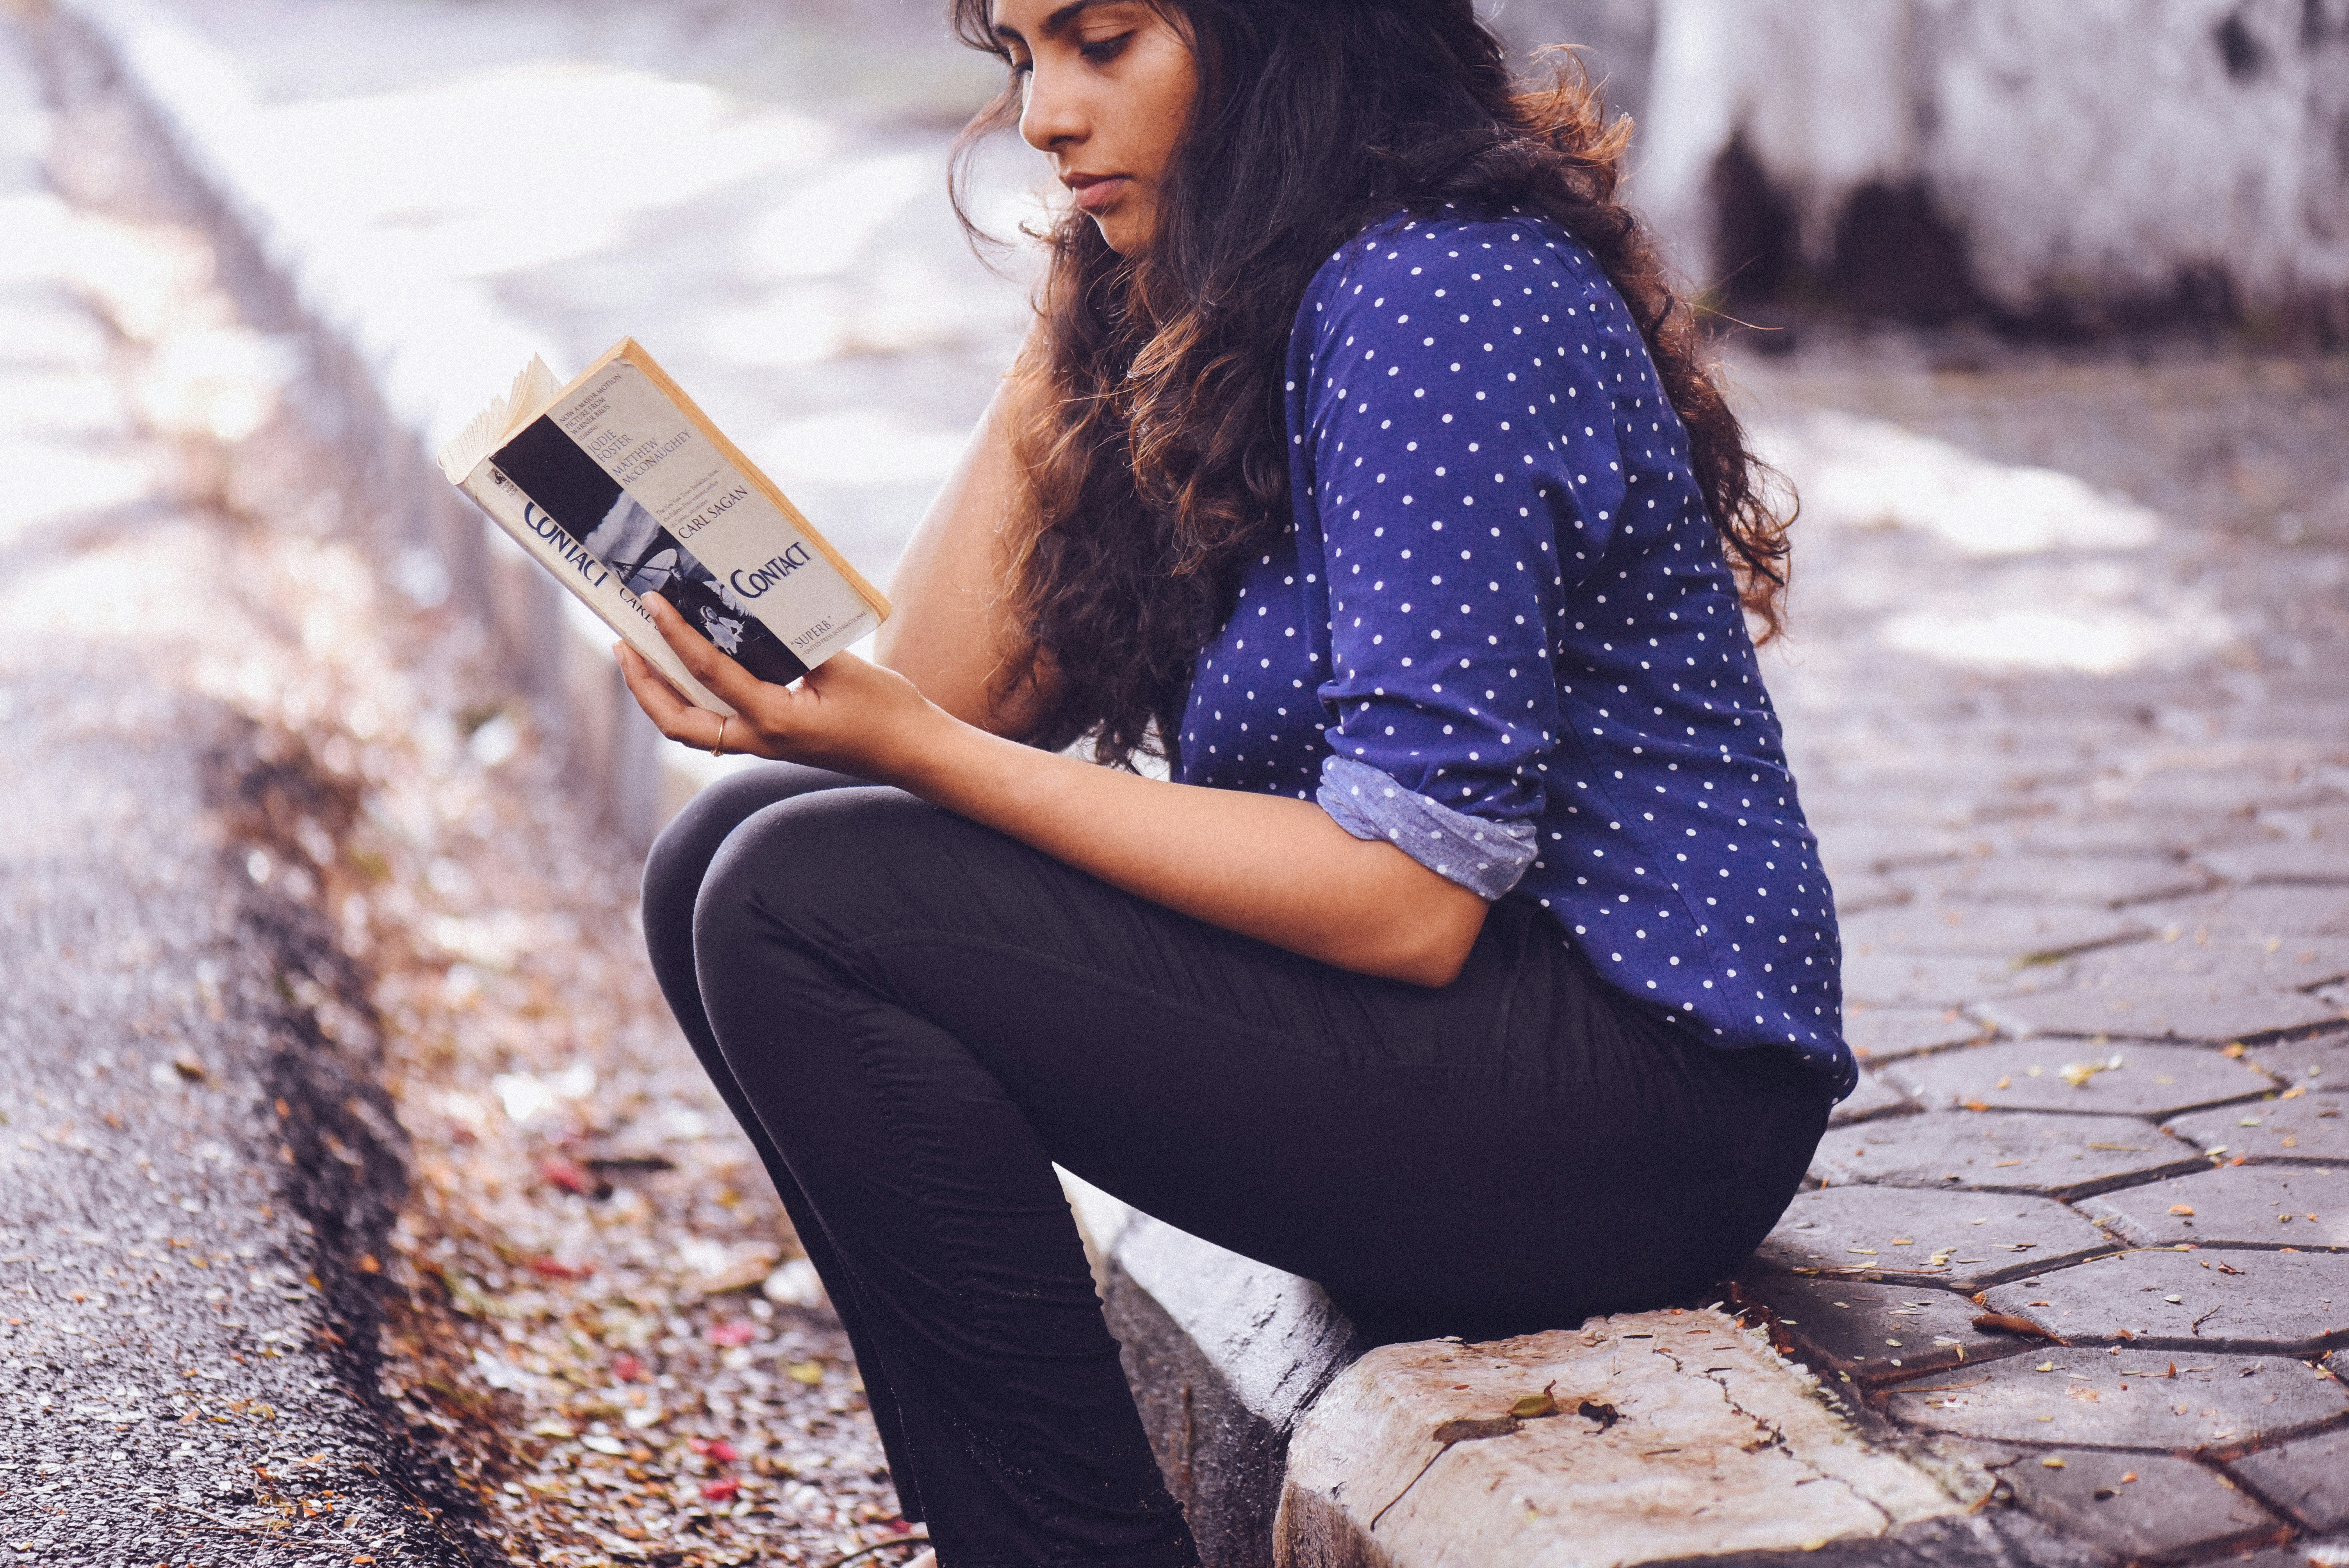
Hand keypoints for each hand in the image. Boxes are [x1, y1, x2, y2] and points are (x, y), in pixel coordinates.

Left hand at [615, 594, 946, 784]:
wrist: (913, 753)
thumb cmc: (888, 711)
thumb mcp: (846, 667)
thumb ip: (797, 643)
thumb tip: (754, 615)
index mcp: (777, 719)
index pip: (709, 673)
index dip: (676, 635)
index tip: (653, 604)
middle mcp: (761, 739)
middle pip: (678, 722)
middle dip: (643, 684)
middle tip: (623, 643)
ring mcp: (763, 746)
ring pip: (692, 729)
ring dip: (660, 696)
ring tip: (640, 658)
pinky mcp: (771, 743)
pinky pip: (716, 725)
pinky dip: (691, 701)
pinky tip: (687, 675)